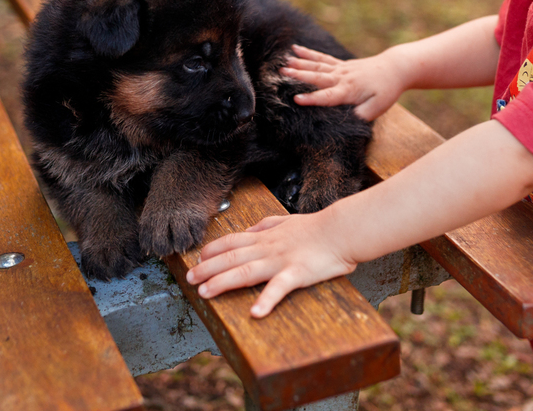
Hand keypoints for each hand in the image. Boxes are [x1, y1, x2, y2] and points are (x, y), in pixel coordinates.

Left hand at [185, 211, 355, 317]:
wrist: (343, 229)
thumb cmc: (318, 227)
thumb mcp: (287, 220)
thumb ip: (266, 226)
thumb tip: (248, 231)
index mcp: (266, 237)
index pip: (232, 242)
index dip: (213, 250)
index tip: (197, 259)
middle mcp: (268, 248)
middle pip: (232, 258)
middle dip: (208, 268)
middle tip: (189, 279)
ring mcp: (281, 261)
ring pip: (246, 271)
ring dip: (223, 282)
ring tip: (205, 293)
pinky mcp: (298, 274)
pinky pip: (279, 288)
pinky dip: (267, 300)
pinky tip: (255, 313)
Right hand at [282, 44, 407, 120]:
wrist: (395, 68)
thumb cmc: (387, 90)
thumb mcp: (378, 108)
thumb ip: (361, 115)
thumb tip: (346, 122)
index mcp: (349, 91)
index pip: (328, 96)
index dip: (312, 99)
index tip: (296, 99)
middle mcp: (342, 78)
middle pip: (317, 77)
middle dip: (298, 76)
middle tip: (281, 73)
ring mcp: (341, 69)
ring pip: (317, 65)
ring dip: (300, 63)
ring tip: (284, 62)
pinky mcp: (341, 64)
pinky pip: (322, 58)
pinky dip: (308, 53)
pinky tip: (295, 49)